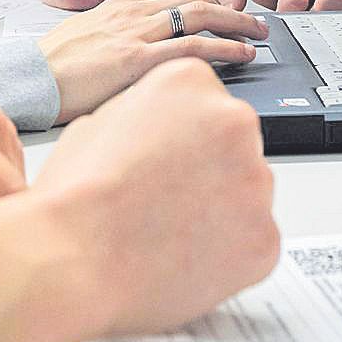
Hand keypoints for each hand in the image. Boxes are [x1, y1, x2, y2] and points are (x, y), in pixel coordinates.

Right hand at [30, 58, 279, 337]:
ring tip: (169, 230)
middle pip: (232, 141)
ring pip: (246, 191)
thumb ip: (144, 114)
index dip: (180, 133)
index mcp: (190, 81)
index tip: (166, 154)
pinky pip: (253, 240)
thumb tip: (155, 126)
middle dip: (207, 166)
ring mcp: (256, 180)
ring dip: (220, 207)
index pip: (203, 99)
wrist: (75, 261)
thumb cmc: (78, 195)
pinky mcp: (266, 236)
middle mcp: (233, 120)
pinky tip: (185, 256)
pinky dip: (228, 252)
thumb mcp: (99, 120)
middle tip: (167, 196)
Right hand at [38, 0, 268, 122]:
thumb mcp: (86, 36)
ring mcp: (137, 33)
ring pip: (200, 17)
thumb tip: (136, 49)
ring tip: (258, 35)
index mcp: (120, 4)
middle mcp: (133, 12)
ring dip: (236, 24)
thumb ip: (115, 34)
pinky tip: (240, 54)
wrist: (29, 77)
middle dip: (230, 8)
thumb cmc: (52, 64)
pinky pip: (191, 47)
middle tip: (253, 20)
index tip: (221, 8)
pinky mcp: (138, 60)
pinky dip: (223, 48)